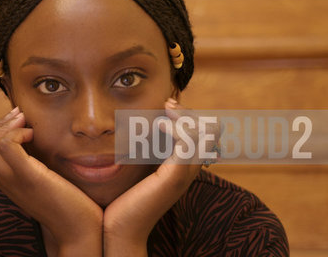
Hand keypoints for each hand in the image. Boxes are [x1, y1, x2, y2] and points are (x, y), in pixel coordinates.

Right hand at [0, 107, 102, 255]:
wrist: (78, 231)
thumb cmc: (68, 202)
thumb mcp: (44, 177)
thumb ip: (36, 162)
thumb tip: (38, 138)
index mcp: (5, 177)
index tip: (19, 122)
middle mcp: (3, 178)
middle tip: (21, 119)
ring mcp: (12, 178)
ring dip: (5, 125)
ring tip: (27, 127)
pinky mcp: (29, 177)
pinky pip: (6, 145)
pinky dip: (17, 133)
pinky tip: (34, 136)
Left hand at [103, 99, 220, 255]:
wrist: (120, 226)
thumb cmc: (126, 196)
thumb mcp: (142, 166)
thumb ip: (151, 149)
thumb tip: (149, 125)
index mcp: (186, 165)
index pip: (207, 132)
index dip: (191, 115)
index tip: (168, 106)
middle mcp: (192, 169)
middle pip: (211, 129)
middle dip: (190, 111)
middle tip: (168, 105)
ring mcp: (185, 173)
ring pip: (204, 133)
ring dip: (183, 116)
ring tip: (164, 112)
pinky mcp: (175, 176)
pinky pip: (188, 143)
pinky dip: (175, 127)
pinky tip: (158, 124)